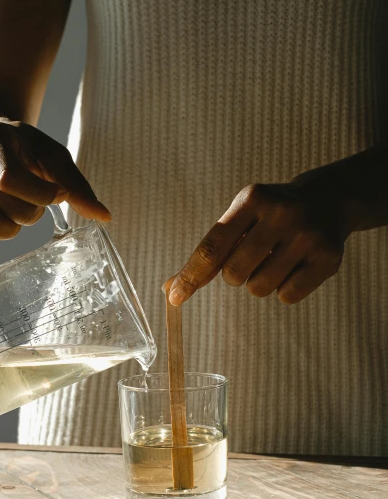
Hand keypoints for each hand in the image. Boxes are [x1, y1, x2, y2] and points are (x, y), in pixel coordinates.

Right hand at [0, 116, 110, 253]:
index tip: (56, 193)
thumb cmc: (25, 149)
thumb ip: (76, 185)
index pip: (10, 180)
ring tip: (13, 211)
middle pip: (7, 208)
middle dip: (32, 211)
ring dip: (10, 227)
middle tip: (32, 197)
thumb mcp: (52, 156)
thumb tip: (104, 217)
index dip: (42, 194)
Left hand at [167, 174, 354, 305]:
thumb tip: (170, 289)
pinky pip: (287, 297)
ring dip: (260, 282)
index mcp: (252, 200)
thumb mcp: (239, 219)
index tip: (175, 298)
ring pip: (259, 288)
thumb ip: (208, 252)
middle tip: (252, 256)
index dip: (191, 276)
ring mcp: (307, 236)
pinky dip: (284, 290)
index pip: (212, 247)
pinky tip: (295, 266)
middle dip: (235, 274)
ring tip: (275, 259)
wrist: (328, 200)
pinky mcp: (328, 258)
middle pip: (234, 274)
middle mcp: (281, 214)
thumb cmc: (269, 215)